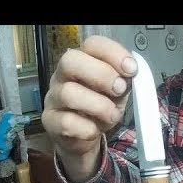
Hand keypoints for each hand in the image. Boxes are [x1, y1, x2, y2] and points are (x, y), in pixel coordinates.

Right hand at [41, 35, 137, 181]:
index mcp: (81, 62)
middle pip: (70, 60)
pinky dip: (87, 129)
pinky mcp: (50, 121)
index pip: (91, 45)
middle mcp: (62, 75)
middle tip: (119, 89)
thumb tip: (131, 74)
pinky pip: (67, 122)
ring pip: (68, 93)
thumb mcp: (117, 93)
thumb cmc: (100, 108)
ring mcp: (53, 98)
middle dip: (101, 74)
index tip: (132, 70)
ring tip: (112, 115)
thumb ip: (124, 81)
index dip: (113, 53)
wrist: (83, 137)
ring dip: (99, 106)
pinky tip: (95, 130)